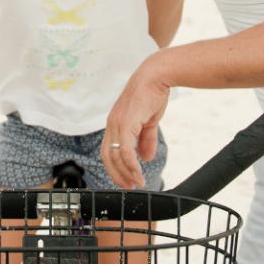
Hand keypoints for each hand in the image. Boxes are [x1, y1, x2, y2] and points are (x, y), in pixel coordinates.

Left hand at [101, 58, 170, 188]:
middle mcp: (112, 124)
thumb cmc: (152, 95)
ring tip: (136, 183)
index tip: (125, 180)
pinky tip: (139, 173)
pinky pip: (125, 150)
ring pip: (116, 155)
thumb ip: (146, 139)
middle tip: (128, 187)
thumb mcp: (148, 121)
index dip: (114, 167)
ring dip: (126, 173)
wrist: (156, 76)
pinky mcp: (126, 123)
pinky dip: (131, 165)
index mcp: (115, 123)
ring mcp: (117, 123)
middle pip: (107, 156)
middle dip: (117, 174)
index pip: (108, 150)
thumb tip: (146, 158)